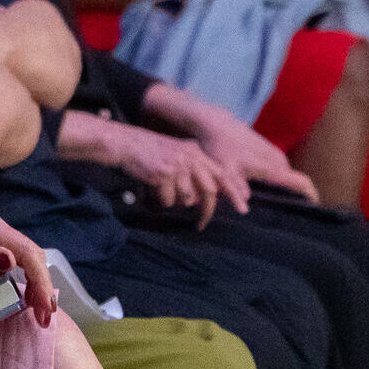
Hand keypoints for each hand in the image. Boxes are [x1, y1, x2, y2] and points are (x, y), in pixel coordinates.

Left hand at [0, 210, 57, 326]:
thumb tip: (11, 259)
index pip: (26, 251)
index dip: (40, 279)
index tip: (45, 306)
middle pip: (31, 253)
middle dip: (42, 285)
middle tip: (46, 317)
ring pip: (25, 257)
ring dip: (36, 283)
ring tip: (40, 313)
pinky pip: (14, 260)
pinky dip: (24, 279)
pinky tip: (26, 297)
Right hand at [111, 122, 246, 226]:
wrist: (125, 143)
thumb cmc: (148, 153)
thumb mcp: (176, 155)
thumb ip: (192, 171)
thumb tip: (203, 198)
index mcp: (196, 152)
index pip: (222, 174)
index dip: (233, 192)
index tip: (243, 208)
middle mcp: (190, 157)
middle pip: (209, 190)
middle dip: (207, 210)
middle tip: (202, 224)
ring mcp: (178, 165)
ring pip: (187, 198)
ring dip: (176, 201)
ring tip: (163, 191)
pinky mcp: (164, 173)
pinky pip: (169, 199)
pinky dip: (162, 200)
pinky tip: (153, 187)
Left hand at [184, 106, 320, 202]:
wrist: (217, 124)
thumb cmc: (220, 149)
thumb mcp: (224, 171)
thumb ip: (235, 190)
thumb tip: (245, 210)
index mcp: (271, 167)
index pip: (300, 181)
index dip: (310, 194)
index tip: (315, 206)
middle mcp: (278, 160)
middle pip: (296, 180)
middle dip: (299, 196)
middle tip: (293, 214)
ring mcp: (275, 153)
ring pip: (287, 174)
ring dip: (289, 186)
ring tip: (283, 204)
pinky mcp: (269, 149)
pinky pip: (280, 168)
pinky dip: (280, 178)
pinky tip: (270, 187)